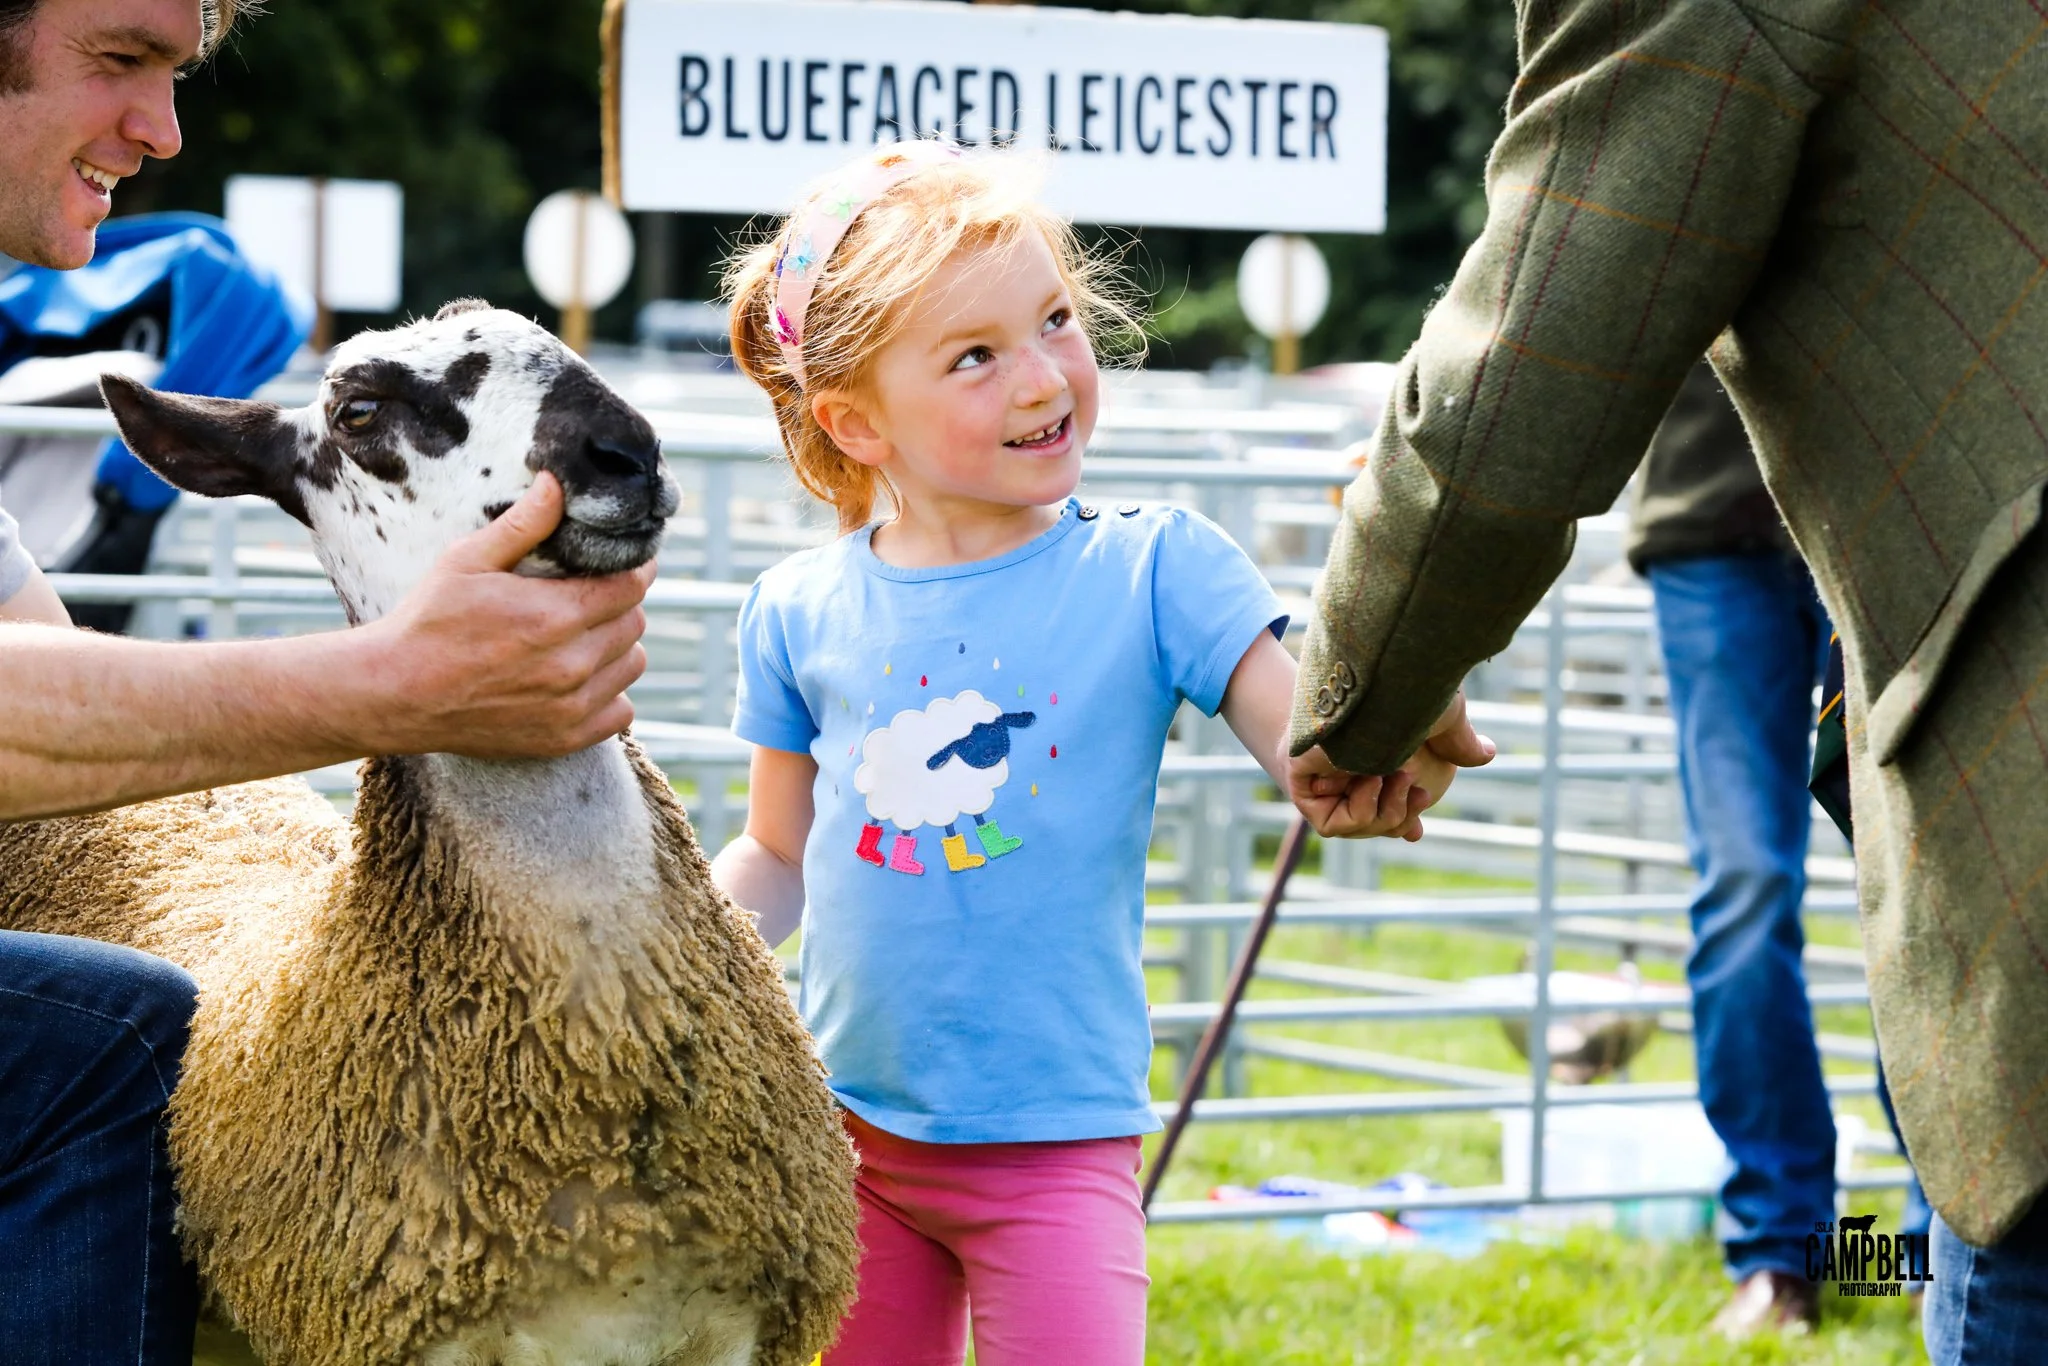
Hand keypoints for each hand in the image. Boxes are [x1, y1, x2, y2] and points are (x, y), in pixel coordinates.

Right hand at [356, 473, 656, 757]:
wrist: (395, 693)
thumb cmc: (427, 621)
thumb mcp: (467, 560)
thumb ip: (523, 524)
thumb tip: (558, 482)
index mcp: (554, 614)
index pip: (632, 586)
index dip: (635, 569)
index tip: (627, 563)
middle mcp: (570, 663)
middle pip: (634, 623)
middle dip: (621, 604)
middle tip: (594, 596)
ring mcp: (570, 705)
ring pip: (632, 665)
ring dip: (618, 647)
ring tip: (586, 636)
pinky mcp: (564, 737)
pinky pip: (621, 712)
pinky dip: (611, 693)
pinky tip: (581, 678)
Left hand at [1288, 690, 1495, 840]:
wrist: (1368, 679)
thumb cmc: (1403, 689)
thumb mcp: (1438, 717)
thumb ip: (1457, 742)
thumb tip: (1487, 754)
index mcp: (1373, 762)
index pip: (1386, 806)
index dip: (1404, 823)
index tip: (1417, 831)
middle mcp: (1346, 775)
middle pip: (1376, 824)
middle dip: (1403, 818)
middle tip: (1421, 793)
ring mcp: (1324, 783)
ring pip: (1359, 828)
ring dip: (1387, 811)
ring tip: (1396, 775)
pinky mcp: (1303, 788)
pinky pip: (1333, 825)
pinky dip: (1360, 810)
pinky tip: (1368, 778)